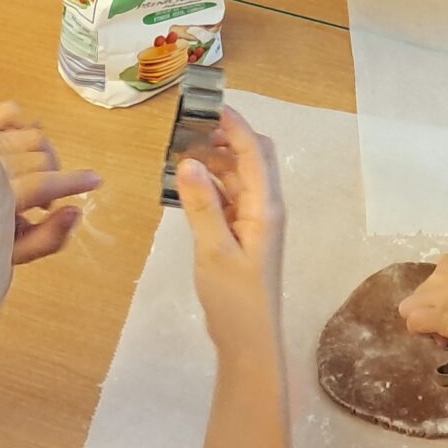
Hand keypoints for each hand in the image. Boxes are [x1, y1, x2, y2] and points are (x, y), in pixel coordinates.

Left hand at [0, 101, 101, 263]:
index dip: (74, 181)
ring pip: (32, 134)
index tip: (96, 180)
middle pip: (44, 157)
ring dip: (42, 154)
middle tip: (44, 202)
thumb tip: (76, 211)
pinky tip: (17, 146)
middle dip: (55, 176)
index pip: (45, 183)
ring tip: (30, 177)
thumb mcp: (12, 253)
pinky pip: (9, 111)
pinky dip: (22, 124)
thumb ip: (47, 238)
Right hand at [177, 110, 283, 351]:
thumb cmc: (235, 299)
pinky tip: (187, 187)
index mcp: (266, 209)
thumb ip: (201, 206)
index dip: (235, 126)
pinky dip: (211, 187)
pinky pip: (230, 199)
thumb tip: (188, 161)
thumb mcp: (214, 250)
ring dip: (215, 162)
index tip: (208, 105)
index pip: (255, 153)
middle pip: (252, 160)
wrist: (249, 341)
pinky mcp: (243, 237)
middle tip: (189, 128)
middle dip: (226, 138)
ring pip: (239, 179)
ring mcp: (255, 223)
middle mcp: (265, 210)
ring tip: (181, 153)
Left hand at [397, 253, 447, 342]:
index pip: (435, 281)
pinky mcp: (434, 315)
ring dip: (426, 323)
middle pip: (420, 296)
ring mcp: (433, 294)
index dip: (444, 299)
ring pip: (410, 310)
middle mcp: (438, 274)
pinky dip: (424, 333)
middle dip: (433, 311)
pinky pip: (413, 324)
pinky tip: (444, 339)